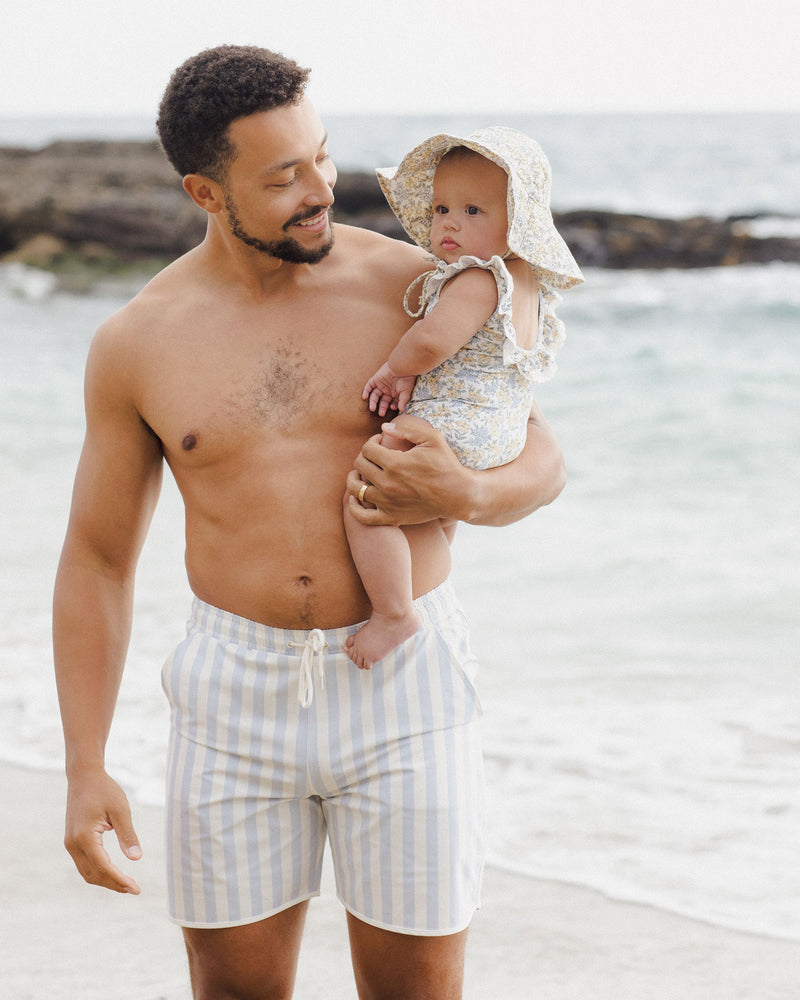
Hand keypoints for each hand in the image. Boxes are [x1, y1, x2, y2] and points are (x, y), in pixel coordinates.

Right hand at [64, 768, 141, 893]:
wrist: (84, 776)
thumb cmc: (105, 790)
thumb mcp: (121, 809)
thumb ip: (128, 835)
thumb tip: (136, 858)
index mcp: (85, 837)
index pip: (103, 867)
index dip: (120, 880)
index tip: (136, 888)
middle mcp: (73, 844)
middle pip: (93, 875)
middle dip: (114, 884)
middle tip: (134, 889)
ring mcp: (70, 844)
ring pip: (86, 872)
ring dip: (105, 880)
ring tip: (126, 884)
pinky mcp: (72, 841)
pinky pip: (84, 864)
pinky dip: (99, 871)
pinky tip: (113, 872)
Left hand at [346, 415, 472, 525]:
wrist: (458, 495)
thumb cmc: (446, 465)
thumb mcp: (432, 438)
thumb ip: (407, 429)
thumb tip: (383, 428)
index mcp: (395, 463)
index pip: (367, 449)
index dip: (372, 441)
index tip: (381, 442)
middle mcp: (387, 484)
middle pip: (359, 466)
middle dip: (364, 456)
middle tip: (375, 455)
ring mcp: (388, 503)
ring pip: (355, 489)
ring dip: (354, 477)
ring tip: (362, 473)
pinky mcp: (391, 517)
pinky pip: (362, 516)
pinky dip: (354, 507)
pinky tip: (359, 497)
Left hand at [362, 364, 416, 416]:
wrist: (401, 367)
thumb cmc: (406, 379)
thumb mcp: (406, 392)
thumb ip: (403, 401)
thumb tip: (402, 410)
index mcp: (395, 394)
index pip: (392, 403)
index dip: (392, 406)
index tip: (393, 408)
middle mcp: (388, 390)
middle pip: (382, 401)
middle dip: (382, 408)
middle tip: (381, 414)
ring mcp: (381, 385)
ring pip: (375, 395)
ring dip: (373, 402)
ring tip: (372, 409)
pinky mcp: (376, 379)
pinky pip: (369, 386)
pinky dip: (366, 391)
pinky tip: (364, 397)